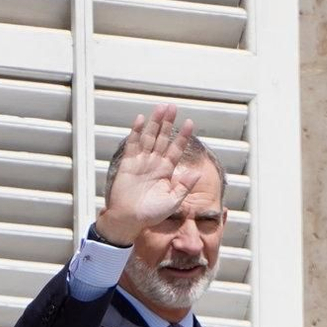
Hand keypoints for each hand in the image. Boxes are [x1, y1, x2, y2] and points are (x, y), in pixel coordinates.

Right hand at [95, 103, 203, 244]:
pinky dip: (136, 131)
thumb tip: (198, 173)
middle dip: (168, 123)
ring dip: (155, 123)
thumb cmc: (151, 214)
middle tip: (173, 107)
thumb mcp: (173, 202)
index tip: (189, 123)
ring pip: (149, 137)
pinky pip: (133, 144)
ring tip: (161, 108)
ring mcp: (141, 161)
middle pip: (163, 138)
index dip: (182, 136)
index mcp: (167, 171)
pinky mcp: (128, 163)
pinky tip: (140, 119)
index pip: (176, 149)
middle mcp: (155, 163)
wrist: (129, 220)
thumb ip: (184, 187)